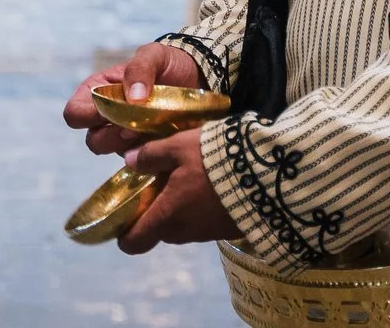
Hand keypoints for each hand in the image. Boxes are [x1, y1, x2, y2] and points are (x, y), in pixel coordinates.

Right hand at [62, 42, 205, 156]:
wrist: (199, 78)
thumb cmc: (169, 63)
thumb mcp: (155, 55)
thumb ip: (140, 69)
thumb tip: (132, 97)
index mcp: (99, 92)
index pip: (74, 113)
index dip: (88, 115)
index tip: (112, 108)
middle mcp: (107, 118)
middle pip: (93, 140)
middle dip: (112, 133)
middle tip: (134, 124)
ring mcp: (125, 136)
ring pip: (113, 152)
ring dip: (129, 143)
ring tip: (149, 128)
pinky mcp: (145, 149)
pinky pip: (138, 160)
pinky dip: (148, 151)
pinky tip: (162, 137)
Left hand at [118, 130, 240, 253]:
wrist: (266, 175)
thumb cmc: (214, 160)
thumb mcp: (179, 147)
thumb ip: (152, 155)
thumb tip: (128, 161)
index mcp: (166, 216)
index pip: (134, 242)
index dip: (123, 235)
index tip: (123, 219)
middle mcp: (183, 232)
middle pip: (159, 230)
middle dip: (156, 212)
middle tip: (160, 184)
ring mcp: (207, 234)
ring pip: (183, 226)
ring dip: (181, 209)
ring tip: (189, 179)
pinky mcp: (227, 229)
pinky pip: (205, 223)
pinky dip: (202, 209)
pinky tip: (211, 185)